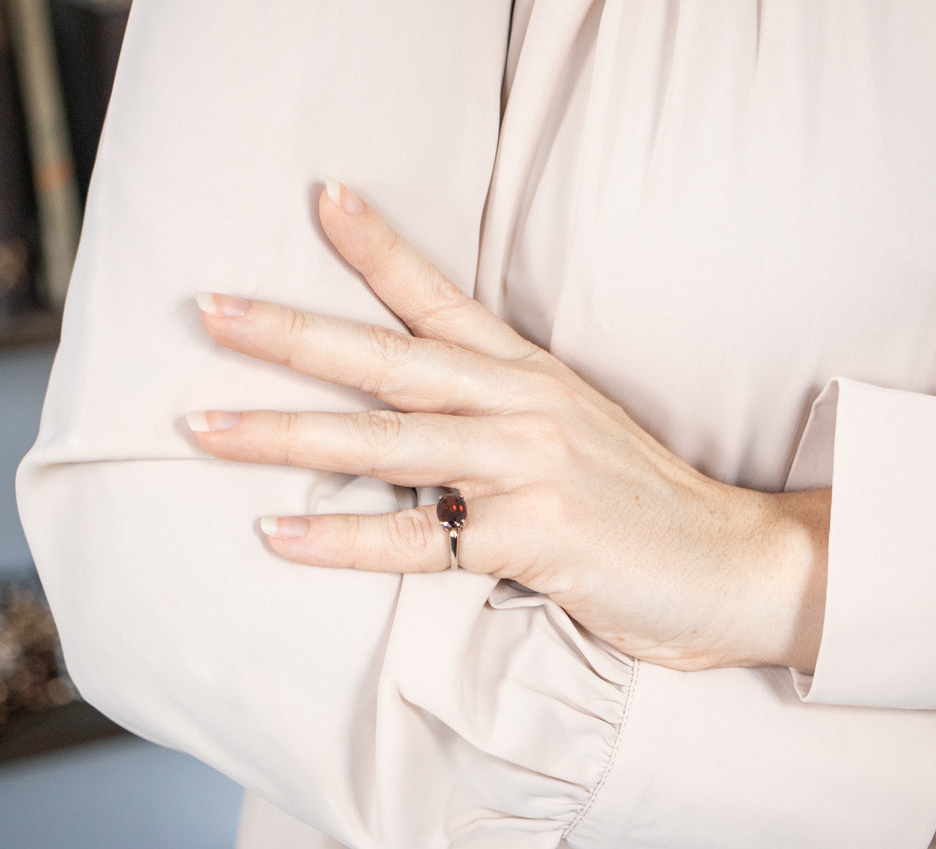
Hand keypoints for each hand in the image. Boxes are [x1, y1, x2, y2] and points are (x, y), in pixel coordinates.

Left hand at [187, 181, 828, 670]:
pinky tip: (278, 532)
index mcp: (532, 376)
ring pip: (387, 443)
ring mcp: (529, 469)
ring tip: (204, 427)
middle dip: (294, 335)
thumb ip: (502, 414)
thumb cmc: (644, 503)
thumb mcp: (576, 431)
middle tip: (212, 311)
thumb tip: (411, 420)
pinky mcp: (534, 536)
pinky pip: (418, 537)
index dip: (381, 249)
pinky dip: (343, 538)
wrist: (731, 563)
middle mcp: (524, 408)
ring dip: (287, 433)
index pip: (444, 300)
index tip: (323, 199)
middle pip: (392, 361)